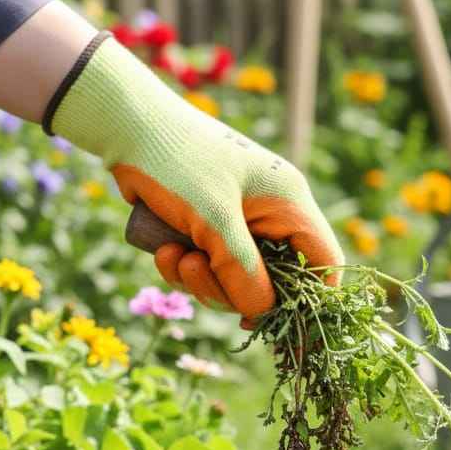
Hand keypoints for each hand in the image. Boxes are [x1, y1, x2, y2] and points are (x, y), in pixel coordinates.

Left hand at [49, 35, 342, 317]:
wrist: (126, 127)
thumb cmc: (178, 163)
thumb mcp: (213, 220)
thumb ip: (241, 271)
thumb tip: (261, 313)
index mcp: (289, 202)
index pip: (324, 262)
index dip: (309, 300)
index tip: (273, 323)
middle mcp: (270, 213)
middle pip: (274, 281)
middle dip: (231, 288)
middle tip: (195, 271)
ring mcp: (239, 220)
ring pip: (236, 279)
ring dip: (202, 280)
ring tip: (174, 257)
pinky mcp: (208, 226)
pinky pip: (209, 267)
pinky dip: (185, 268)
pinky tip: (162, 251)